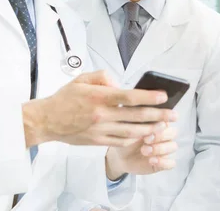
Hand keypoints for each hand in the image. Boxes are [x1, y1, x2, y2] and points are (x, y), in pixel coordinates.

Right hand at [22, 70, 177, 146]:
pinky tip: (143, 134)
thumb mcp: (82, 79)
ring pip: (132, 131)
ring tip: (163, 126)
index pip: (130, 97)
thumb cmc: (64, 98)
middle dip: (158, 116)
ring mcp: (100, 130)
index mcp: (99, 97)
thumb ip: (103, 77)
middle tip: (172, 115)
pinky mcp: (97, 141)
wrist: (46, 120)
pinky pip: (121, 141)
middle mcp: (101, 115)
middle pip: (136, 116)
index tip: (163, 96)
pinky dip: (134, 138)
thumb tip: (120, 84)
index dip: (149, 97)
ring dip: (150, 129)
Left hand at [105, 125, 177, 179]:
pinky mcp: (163, 163)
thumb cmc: (125, 138)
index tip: (148, 127)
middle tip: (146, 139)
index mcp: (158, 123)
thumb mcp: (128, 127)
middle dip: (160, 136)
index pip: (167, 119)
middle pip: (173, 132)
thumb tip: (139, 111)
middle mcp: (164, 135)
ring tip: (144, 151)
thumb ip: (136, 120)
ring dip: (160, 148)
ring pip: (173, 146)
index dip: (160, 123)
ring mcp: (165, 149)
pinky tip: (151, 160)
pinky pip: (171, 163)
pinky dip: (163, 162)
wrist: (121, 156)